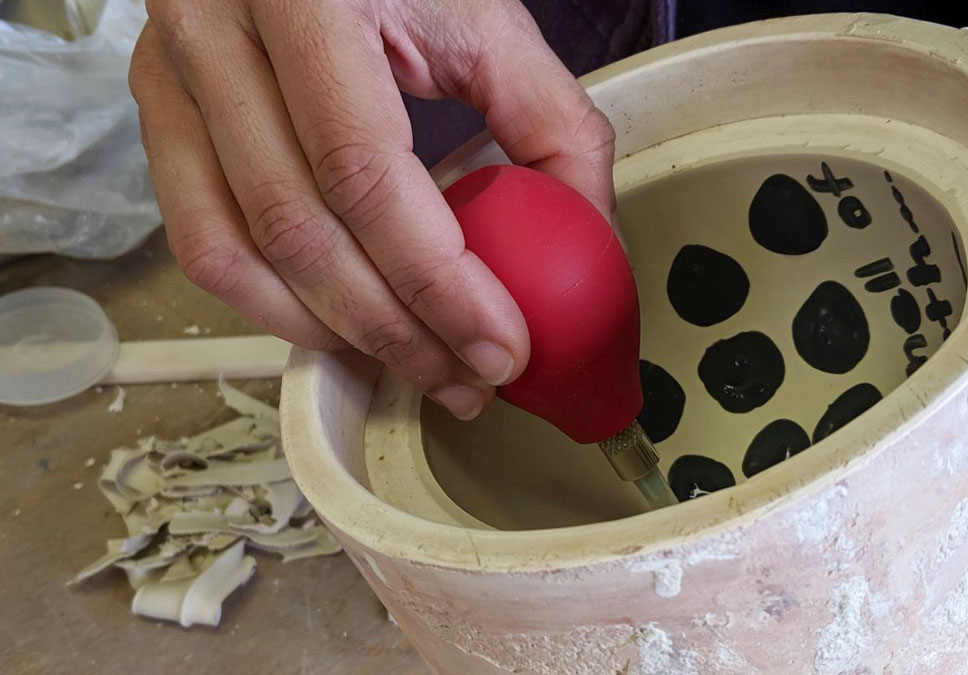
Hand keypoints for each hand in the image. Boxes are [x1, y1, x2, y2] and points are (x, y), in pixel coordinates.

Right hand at [130, 0, 615, 419]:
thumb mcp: (485, 22)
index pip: (364, 172)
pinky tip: (343, 326)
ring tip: (417, 364)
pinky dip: (275, 306)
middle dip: (397, 329)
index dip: (436, 281)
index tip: (500, 346)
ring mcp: (173, 75)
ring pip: (241, 254)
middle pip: (302, 229)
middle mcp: (216, 32)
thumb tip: (583, 239)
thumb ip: (549, 122)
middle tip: (467, 375)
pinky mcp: (160, 114)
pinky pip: (202, 244)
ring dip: (337, 332)